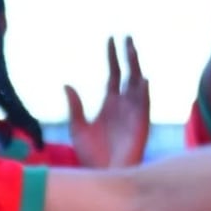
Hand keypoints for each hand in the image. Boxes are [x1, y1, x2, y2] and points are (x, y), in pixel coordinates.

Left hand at [65, 36, 150, 168]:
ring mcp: (133, 112)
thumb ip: (74, 106)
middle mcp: (124, 104)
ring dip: (136, 67)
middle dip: (127, 55)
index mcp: (109, 103)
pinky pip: (144, 105)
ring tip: (133, 49)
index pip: (113, 73)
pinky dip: (144, 92)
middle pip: (128, 73)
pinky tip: (143, 78)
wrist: (102, 174)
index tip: (110, 38)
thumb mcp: (78, 127)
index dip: (112, 56)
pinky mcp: (140, 124)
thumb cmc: (90, 155)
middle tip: (126, 36)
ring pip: (138, 84)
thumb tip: (66, 84)